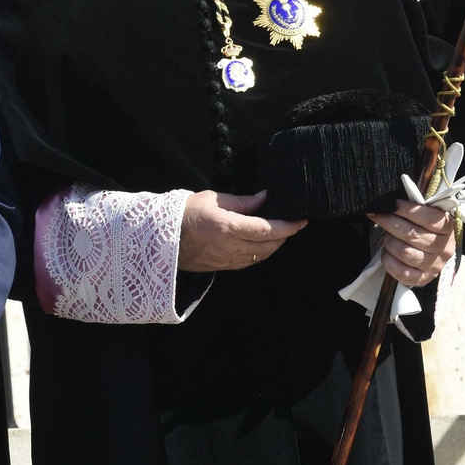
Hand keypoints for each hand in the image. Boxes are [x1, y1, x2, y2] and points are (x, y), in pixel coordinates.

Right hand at [177, 191, 305, 271]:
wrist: (162, 238)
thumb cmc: (185, 213)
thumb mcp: (214, 199)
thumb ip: (243, 201)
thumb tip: (265, 198)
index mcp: (229, 228)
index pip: (269, 230)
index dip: (289, 226)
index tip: (302, 219)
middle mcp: (232, 247)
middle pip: (271, 246)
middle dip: (286, 235)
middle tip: (292, 222)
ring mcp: (228, 260)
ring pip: (263, 256)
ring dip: (275, 244)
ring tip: (278, 231)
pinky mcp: (224, 267)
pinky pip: (251, 261)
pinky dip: (261, 252)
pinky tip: (260, 243)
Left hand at [369, 200, 454, 286]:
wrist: (433, 253)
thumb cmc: (424, 228)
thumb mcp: (426, 215)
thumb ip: (415, 207)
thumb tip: (391, 201)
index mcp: (447, 228)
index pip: (429, 218)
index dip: (407, 209)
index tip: (392, 203)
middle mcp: (443, 248)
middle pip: (412, 235)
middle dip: (390, 222)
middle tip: (378, 215)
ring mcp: (433, 265)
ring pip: (404, 252)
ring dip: (389, 241)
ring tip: (386, 236)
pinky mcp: (422, 278)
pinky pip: (401, 272)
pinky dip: (389, 260)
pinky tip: (387, 252)